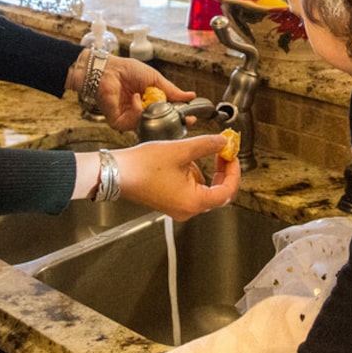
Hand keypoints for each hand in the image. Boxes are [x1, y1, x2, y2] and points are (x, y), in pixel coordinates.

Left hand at [92, 54, 194, 131]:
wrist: (107, 70)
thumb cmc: (127, 70)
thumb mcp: (155, 79)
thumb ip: (172, 90)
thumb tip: (191, 96)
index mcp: (151, 101)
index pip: (168, 113)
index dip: (179, 115)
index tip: (191, 117)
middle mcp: (142, 112)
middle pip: (160, 123)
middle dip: (169, 119)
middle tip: (178, 116)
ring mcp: (130, 119)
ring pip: (149, 124)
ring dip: (151, 110)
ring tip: (146, 96)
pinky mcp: (119, 123)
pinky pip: (135, 123)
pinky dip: (137, 110)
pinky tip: (134, 97)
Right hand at [114, 135, 239, 220]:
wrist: (117, 172)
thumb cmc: (142, 167)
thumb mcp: (181, 150)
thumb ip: (206, 145)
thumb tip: (222, 142)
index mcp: (193, 202)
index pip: (226, 191)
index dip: (234, 172)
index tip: (232, 156)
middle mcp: (187, 210)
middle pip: (217, 193)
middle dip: (222, 171)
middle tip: (223, 152)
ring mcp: (178, 207)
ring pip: (204, 190)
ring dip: (205, 171)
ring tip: (195, 153)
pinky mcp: (170, 201)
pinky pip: (191, 190)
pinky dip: (192, 175)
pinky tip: (183, 161)